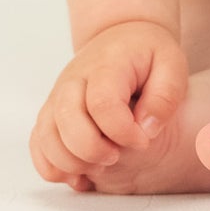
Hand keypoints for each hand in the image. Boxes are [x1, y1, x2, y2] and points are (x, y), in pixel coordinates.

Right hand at [29, 20, 186, 188]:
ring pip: (46, 136)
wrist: (122, 37)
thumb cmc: (149, 54)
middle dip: (92, 150)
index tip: (143, 140)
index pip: (102, 103)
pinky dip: (52, 166)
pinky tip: (79, 173)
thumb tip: (146, 130)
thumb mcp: (172, 64)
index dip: (122, 131)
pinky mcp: (51, 111)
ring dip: (71, 162)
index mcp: (107, 64)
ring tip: (100, 166)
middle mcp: (74, 79)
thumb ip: (165, 96)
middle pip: (67, 120)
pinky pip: (37, 144)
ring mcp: (58, 95)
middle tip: (117, 156)